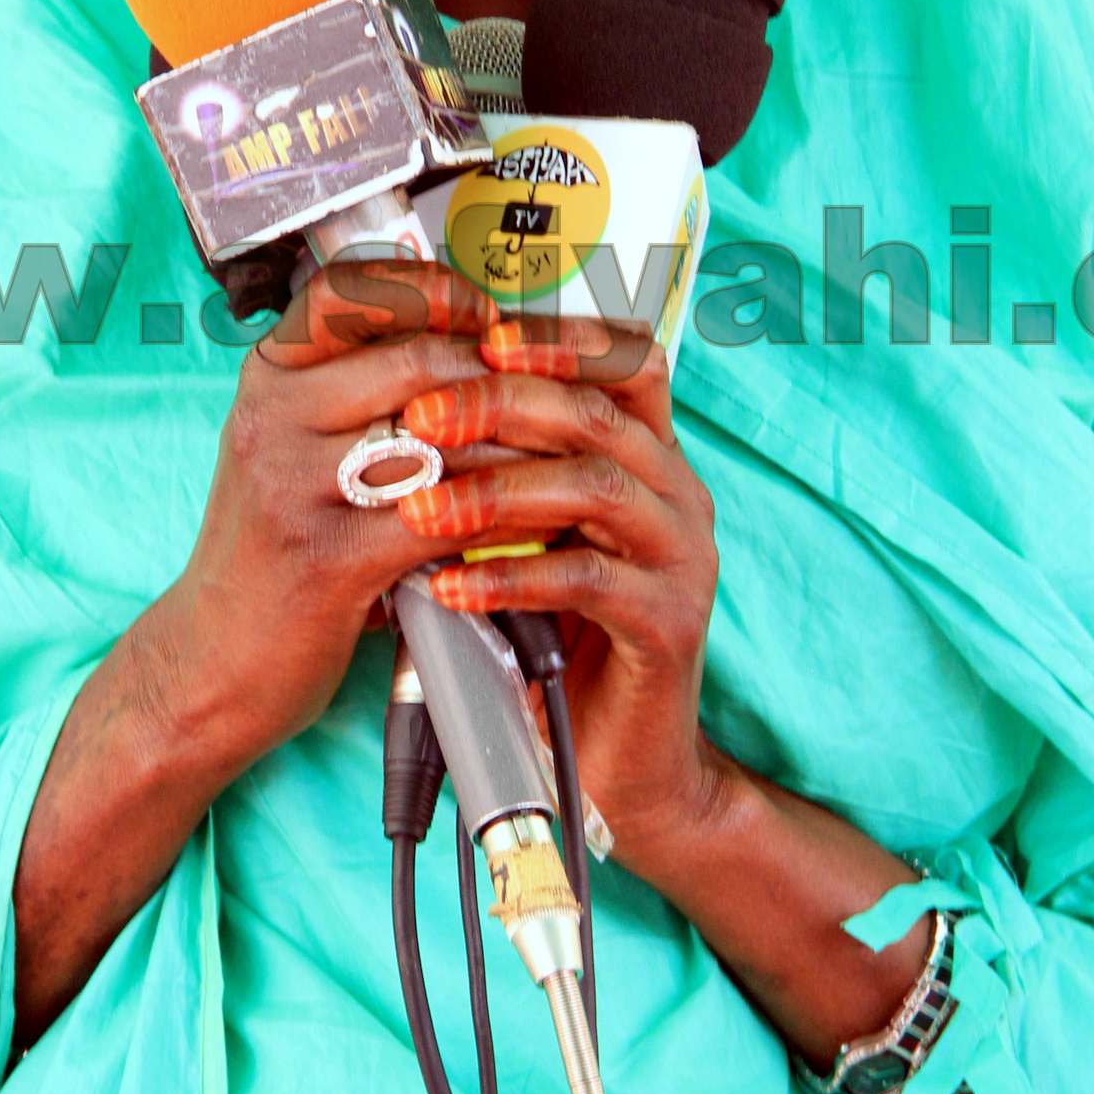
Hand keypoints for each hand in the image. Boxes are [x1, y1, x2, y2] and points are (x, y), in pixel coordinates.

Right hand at [12, 258, 492, 1043]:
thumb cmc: (271, 552)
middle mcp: (273, 419)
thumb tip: (468, 343)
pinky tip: (536, 524)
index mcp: (269, 379)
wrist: (210, 661)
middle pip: (417, 357)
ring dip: (519, 446)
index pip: (353, 289)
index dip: (434, 289)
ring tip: (568, 456)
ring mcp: (295, 488)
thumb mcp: (290, 450)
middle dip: (503, 374)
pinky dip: (500, 516)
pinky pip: (443, 516)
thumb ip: (355, 396)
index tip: (489, 313)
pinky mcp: (328, 559)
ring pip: (441, 436)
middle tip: (557, 395)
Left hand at [395, 315, 718, 878]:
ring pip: (594, 486)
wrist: (618, 762)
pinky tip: (449, 590)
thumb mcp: (530, 539)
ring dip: (496, 489)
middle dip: (499, 402)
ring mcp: (680, 558)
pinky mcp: (668, 624)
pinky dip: (511, 578)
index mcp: (648, 459)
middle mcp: (676, 494)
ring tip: (419, 510)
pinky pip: (588, 580)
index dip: (552, 338)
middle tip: (418, 415)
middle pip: (596, 412)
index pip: (620, 362)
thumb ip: (505, 472)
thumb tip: (413, 405)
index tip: (475, 332)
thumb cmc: (559, 641)